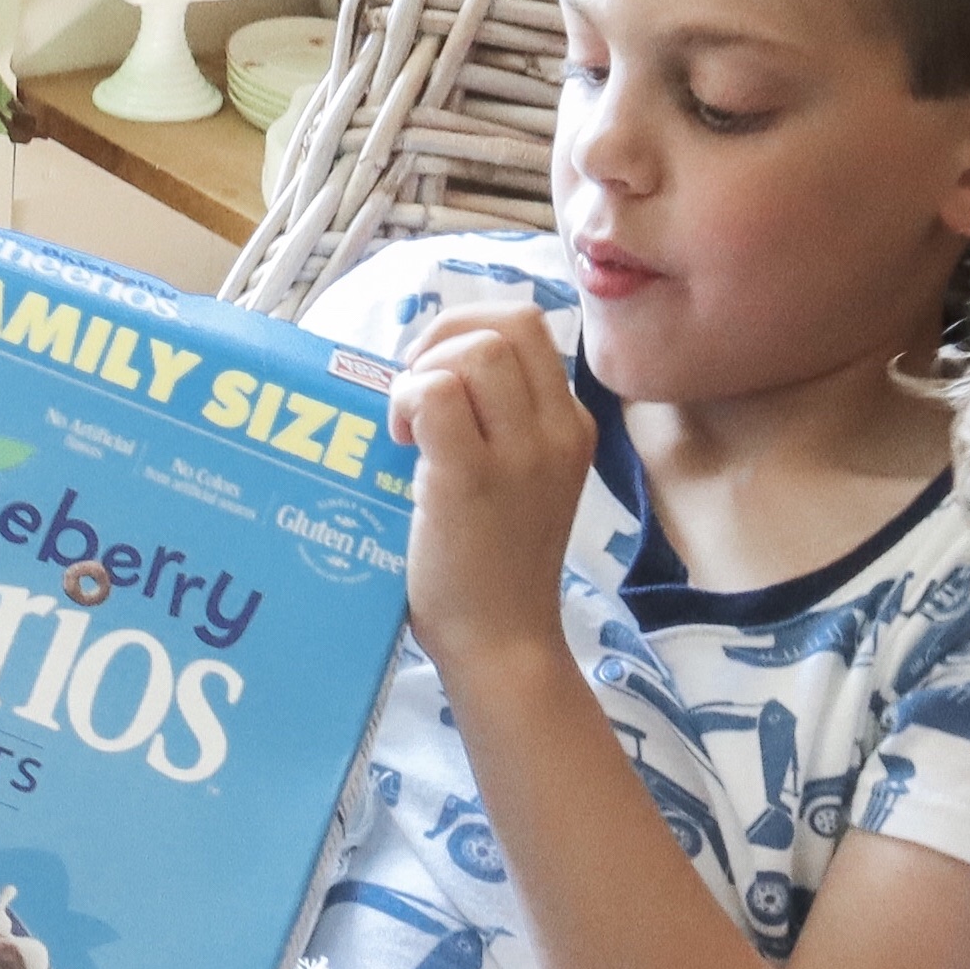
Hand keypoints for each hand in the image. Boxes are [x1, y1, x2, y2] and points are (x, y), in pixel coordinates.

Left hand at [388, 304, 597, 673]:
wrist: (502, 644)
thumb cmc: (493, 570)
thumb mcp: (522, 484)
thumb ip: (499, 426)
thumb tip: (432, 372)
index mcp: (571, 427)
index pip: (528, 327)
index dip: (467, 330)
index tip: (433, 374)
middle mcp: (558, 433)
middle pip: (508, 323)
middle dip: (443, 337)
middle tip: (411, 390)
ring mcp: (522, 456)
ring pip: (476, 350)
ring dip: (423, 371)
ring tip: (405, 424)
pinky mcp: (472, 479)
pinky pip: (436, 393)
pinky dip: (405, 400)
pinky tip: (398, 441)